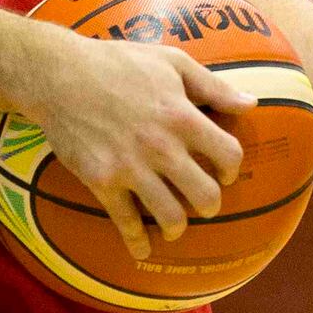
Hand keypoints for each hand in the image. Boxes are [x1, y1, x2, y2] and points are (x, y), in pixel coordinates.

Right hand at [20, 30, 256, 263]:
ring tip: (175, 226)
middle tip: (204, 203)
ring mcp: (131, 168)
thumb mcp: (173, 62)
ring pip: (170, 216)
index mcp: (183, 117)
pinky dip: (137, 242)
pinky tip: (143, 251)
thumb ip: (214, 86)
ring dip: (178, 226)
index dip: (232, 168)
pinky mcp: (102, 181)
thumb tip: (251, 103)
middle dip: (210, 204)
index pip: (229, 155)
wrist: (60, 74)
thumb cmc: (119, 62)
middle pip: (205, 195)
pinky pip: (125, 222)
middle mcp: (162, 147)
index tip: (225, 172)